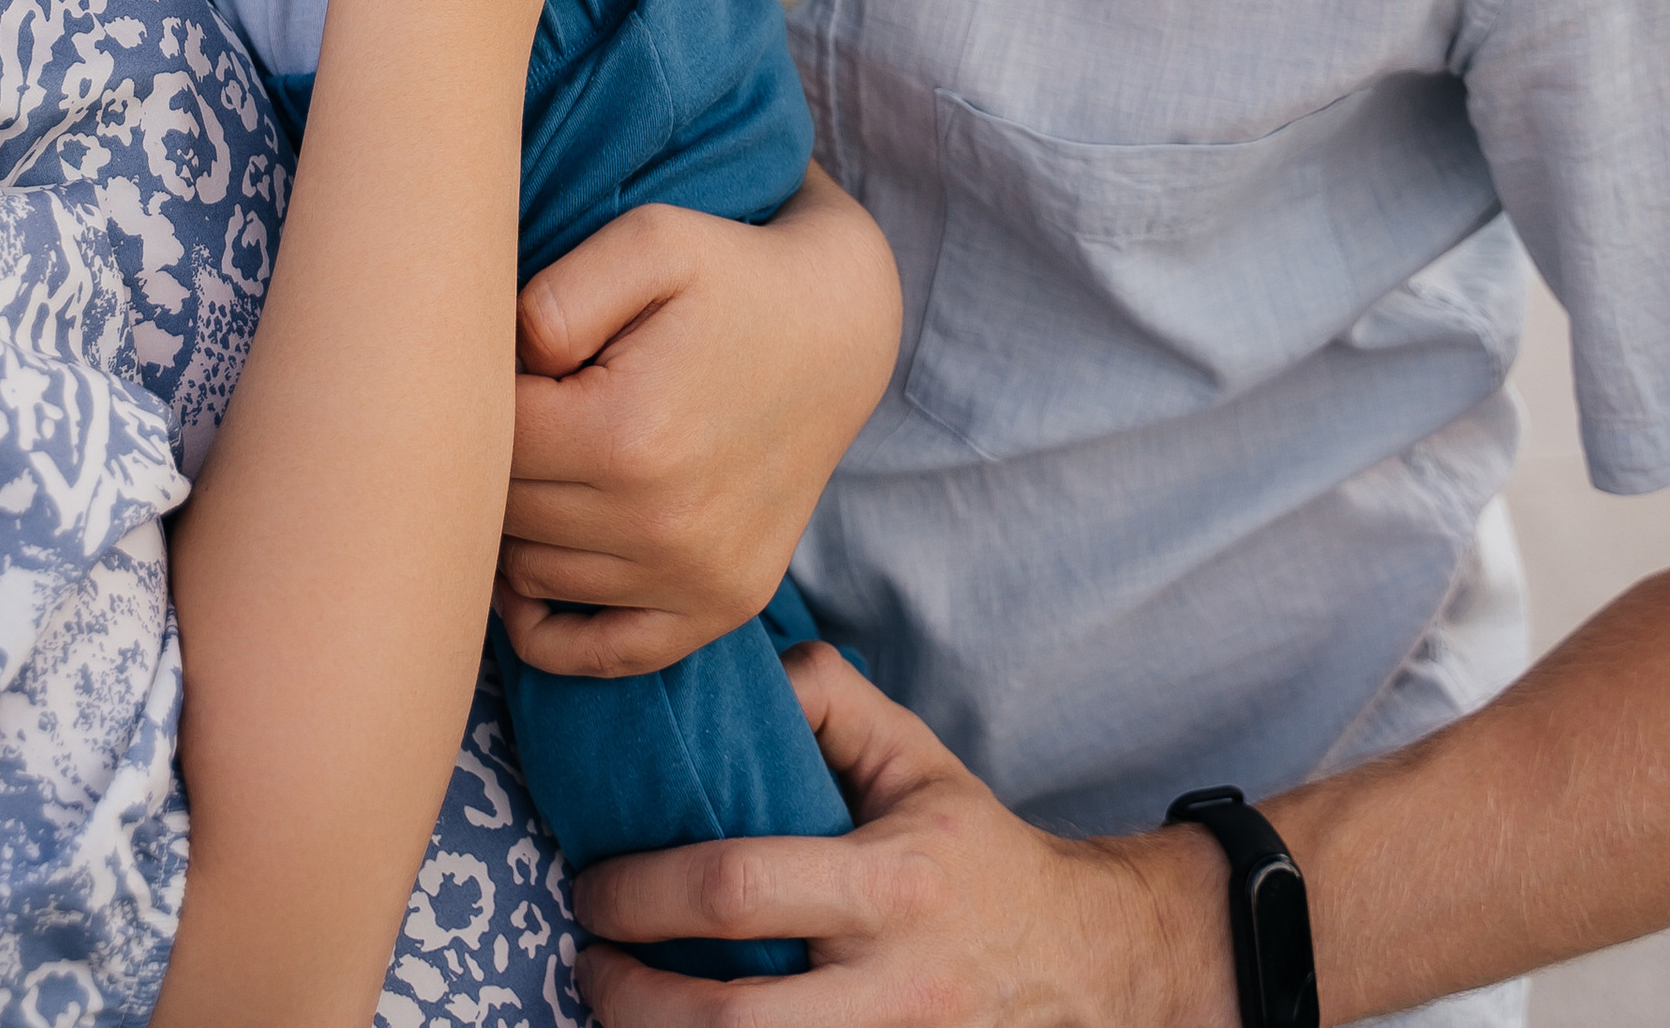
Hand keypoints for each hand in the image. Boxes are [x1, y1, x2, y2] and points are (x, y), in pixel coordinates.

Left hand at [498, 171, 901, 675]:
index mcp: (629, 434)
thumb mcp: (649, 239)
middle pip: (504, 514)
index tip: (508, 359)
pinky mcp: (720, 608)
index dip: (480, 394)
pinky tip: (535, 569)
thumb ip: (556, 296)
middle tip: (522, 407)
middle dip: (492, 460)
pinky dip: (549, 626)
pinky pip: (597, 655)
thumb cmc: (729, 275)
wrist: (838, 330)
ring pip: (533, 577)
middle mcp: (662, 524)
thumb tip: (503, 365)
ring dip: (517, 527)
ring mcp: (695, 579)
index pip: (489, 443)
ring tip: (541, 462)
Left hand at [574, 648, 1226, 1025]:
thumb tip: (742, 675)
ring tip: (618, 1011)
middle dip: (632, 999)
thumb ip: (829, 697)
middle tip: (588, 962)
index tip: (593, 884)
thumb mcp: (915, 756)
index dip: (644, 893)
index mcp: (894, 886)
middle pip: (732, 1022)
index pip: (739, 891)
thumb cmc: (973, 852)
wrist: (1081, 962)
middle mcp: (895, 987)